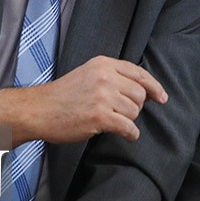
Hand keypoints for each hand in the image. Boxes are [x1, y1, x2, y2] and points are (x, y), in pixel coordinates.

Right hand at [0, 55, 167, 145]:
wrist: (38, 110)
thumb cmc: (62, 95)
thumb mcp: (88, 74)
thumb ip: (111, 76)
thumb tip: (140, 89)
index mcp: (103, 64)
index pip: (139, 73)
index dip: (154, 86)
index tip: (162, 97)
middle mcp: (106, 77)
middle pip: (140, 94)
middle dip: (135, 106)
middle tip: (121, 113)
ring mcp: (103, 96)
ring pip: (135, 111)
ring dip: (129, 120)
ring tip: (114, 122)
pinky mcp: (100, 116)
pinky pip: (128, 127)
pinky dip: (131, 134)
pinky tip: (127, 135)